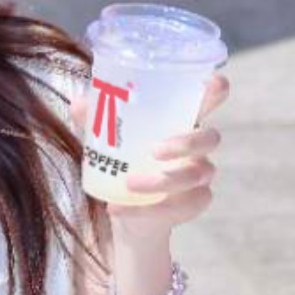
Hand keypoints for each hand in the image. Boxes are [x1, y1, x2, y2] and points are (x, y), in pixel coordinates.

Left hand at [78, 71, 229, 233]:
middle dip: (186, 144)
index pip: (207, 101)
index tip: (214, 83)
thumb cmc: (121, 158)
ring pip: (197, 175)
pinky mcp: (192, 204)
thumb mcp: (105, 137)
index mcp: (179, 122)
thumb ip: (95, 119)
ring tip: (128, 184)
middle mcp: (196, 147)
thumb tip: (79, 102)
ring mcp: (199, 176)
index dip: (215, 90)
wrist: (123, 206)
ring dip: (162, 181)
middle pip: (210, 138)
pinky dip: (146, 210)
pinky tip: (116, 208)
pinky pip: (181, 207)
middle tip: (154, 151)